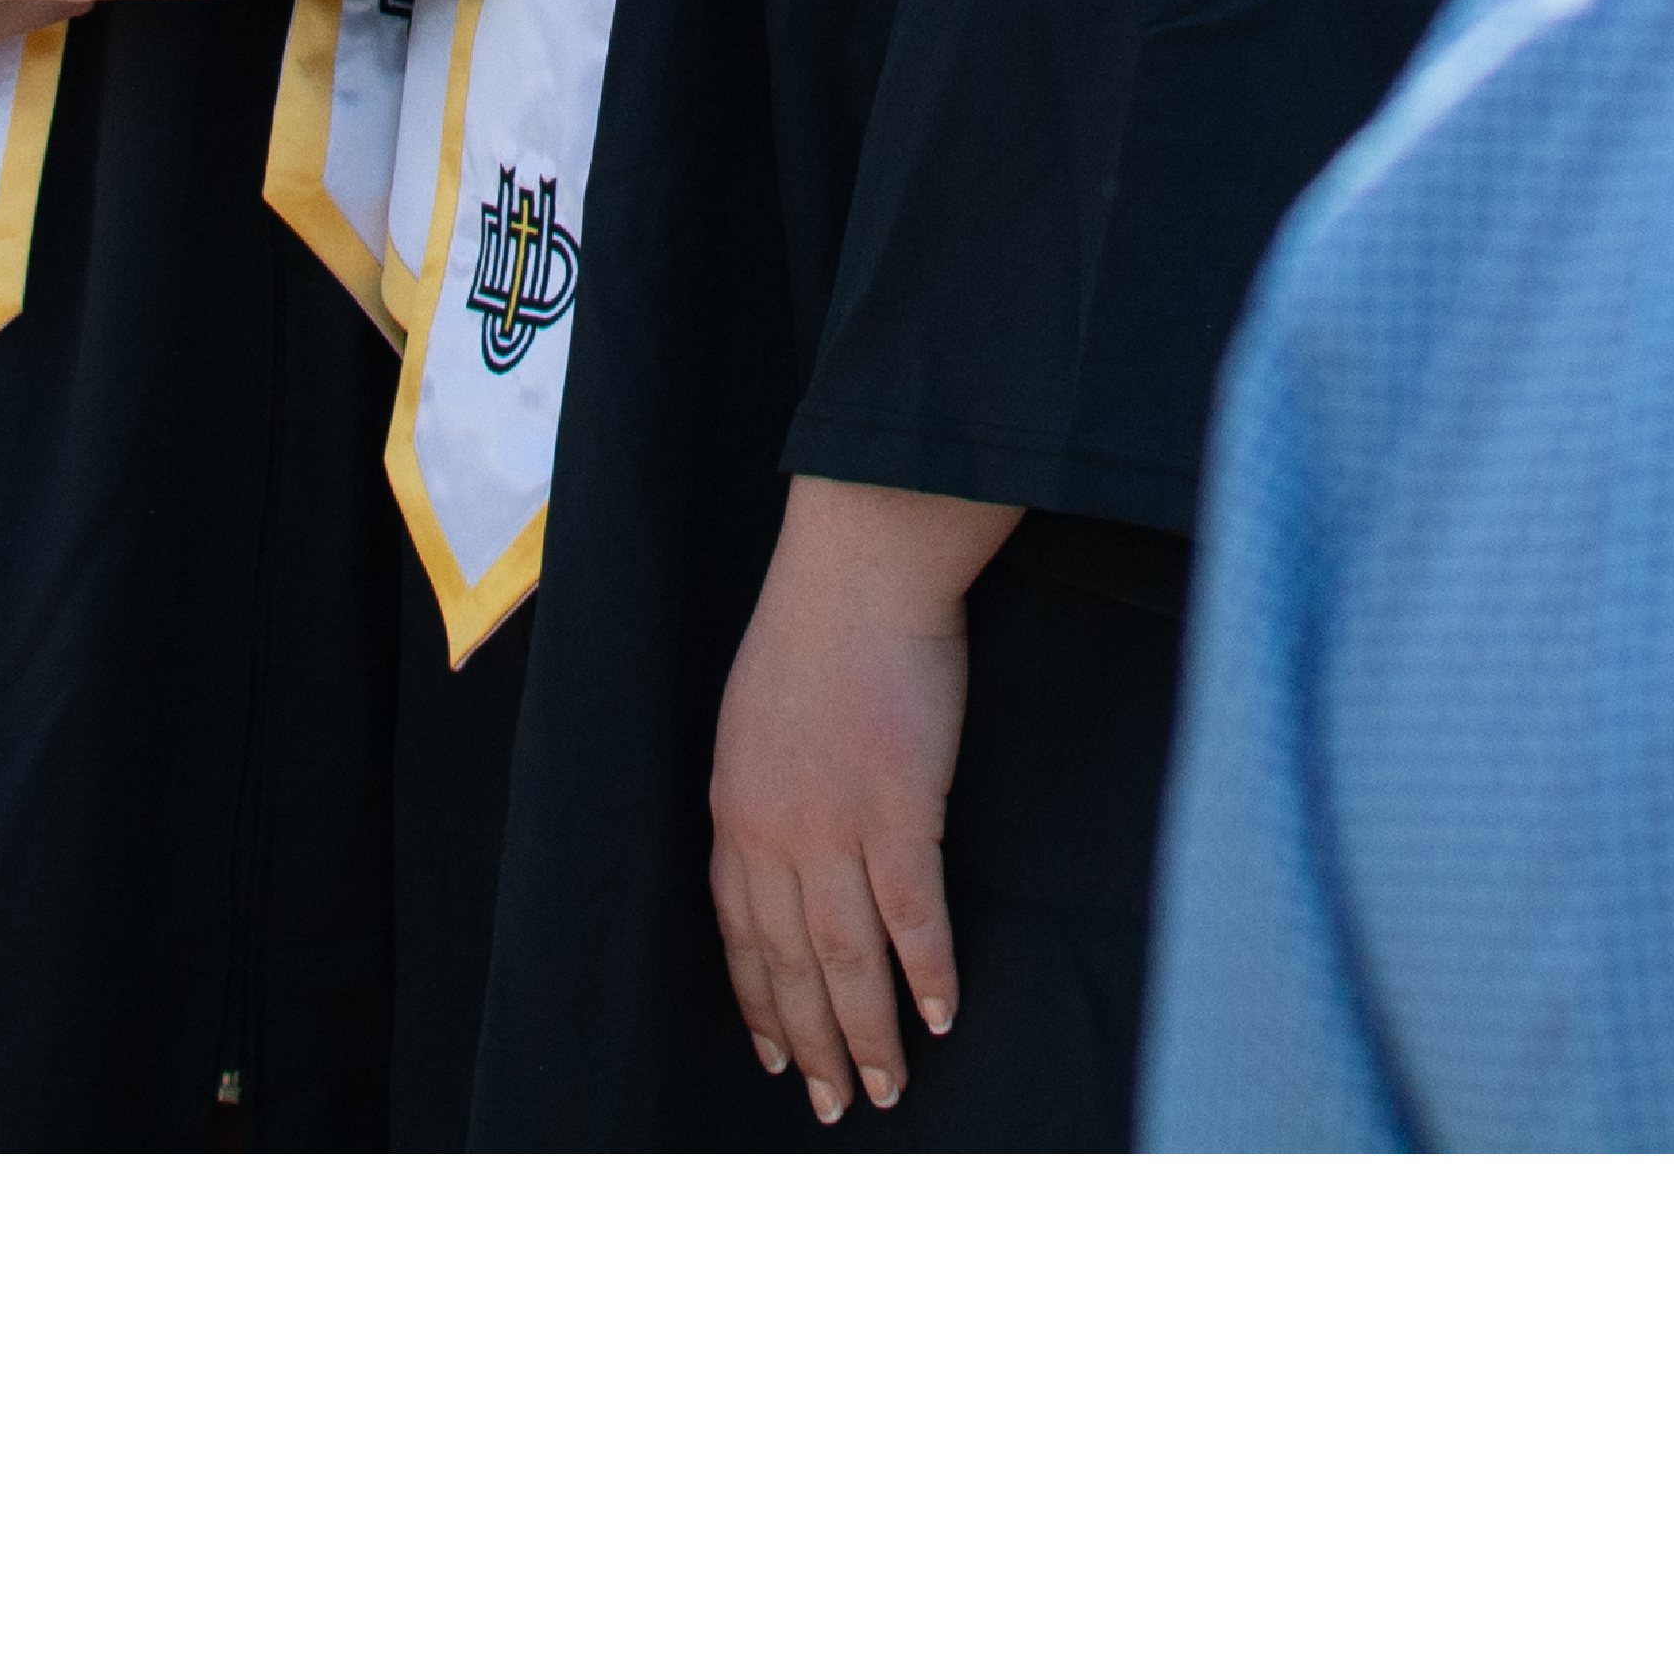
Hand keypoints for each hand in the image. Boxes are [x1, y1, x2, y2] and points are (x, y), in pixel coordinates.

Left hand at [708, 477, 1023, 1125]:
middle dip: (807, 1043)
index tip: (771, 1056)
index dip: (756, 1002)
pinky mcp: (897, 807)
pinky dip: (924, 972)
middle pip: (787, 964)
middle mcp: (771, 831)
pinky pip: (911, 913)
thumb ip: (770, 782)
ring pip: (845, 957)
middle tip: (830, 1105)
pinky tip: (939, 1017)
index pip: (736, 933)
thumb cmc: (819, 628)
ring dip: (865, 1032)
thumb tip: (795, 828)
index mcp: (734, 811)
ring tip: (886, 1088)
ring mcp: (832, 823)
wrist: (859, 567)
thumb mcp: (761, 715)